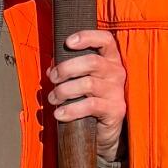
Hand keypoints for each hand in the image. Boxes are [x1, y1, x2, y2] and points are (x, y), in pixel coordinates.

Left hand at [47, 28, 126, 154]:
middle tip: (53, 78)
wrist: (104, 131)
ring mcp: (117, 91)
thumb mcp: (80, 81)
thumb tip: (51, 69)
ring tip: (53, 98)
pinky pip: (90, 106)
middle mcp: (116, 72)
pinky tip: (59, 113)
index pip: (105, 40)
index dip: (87, 37)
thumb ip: (68, 71)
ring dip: (64, 91)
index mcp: (110, 60)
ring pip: (88, 84)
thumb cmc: (90, 99)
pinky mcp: (116, 109)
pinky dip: (70, 109)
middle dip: (66, 68)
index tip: (68, 42)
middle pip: (92, 62)